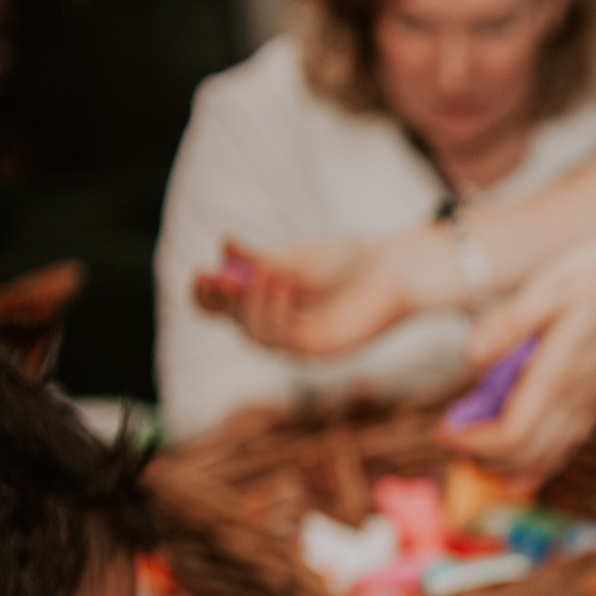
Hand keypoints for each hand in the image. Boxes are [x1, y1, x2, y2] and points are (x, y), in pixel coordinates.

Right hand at [194, 230, 456, 357]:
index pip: (226, 312)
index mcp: (271, 310)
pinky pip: (285, 339)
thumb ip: (258, 260)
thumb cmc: (349, 265)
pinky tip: (280, 283)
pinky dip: (275, 312)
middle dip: (224, 300)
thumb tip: (224, 247)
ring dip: (250, 304)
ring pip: (257, 335)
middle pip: (238, 324)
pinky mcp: (324, 349)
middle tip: (217, 275)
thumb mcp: (292, 260)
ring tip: (262, 271)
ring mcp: (304, 345)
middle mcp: (284, 331)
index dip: (207, 297)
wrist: (395, 269)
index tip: (200, 272)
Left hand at [440, 237, 595, 480]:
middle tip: (449, 435)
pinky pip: (565, 447)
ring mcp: (588, 405)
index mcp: (558, 374)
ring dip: (506, 462)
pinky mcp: (595, 403)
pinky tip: (520, 469)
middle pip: (525, 455)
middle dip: (481, 455)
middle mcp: (575, 400)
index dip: (473, 442)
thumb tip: (473, 360)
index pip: (513, 434)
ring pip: (546, 457)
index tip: (443, 430)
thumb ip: (510, 324)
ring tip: (473, 447)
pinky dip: (537, 463)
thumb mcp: (551, 285)